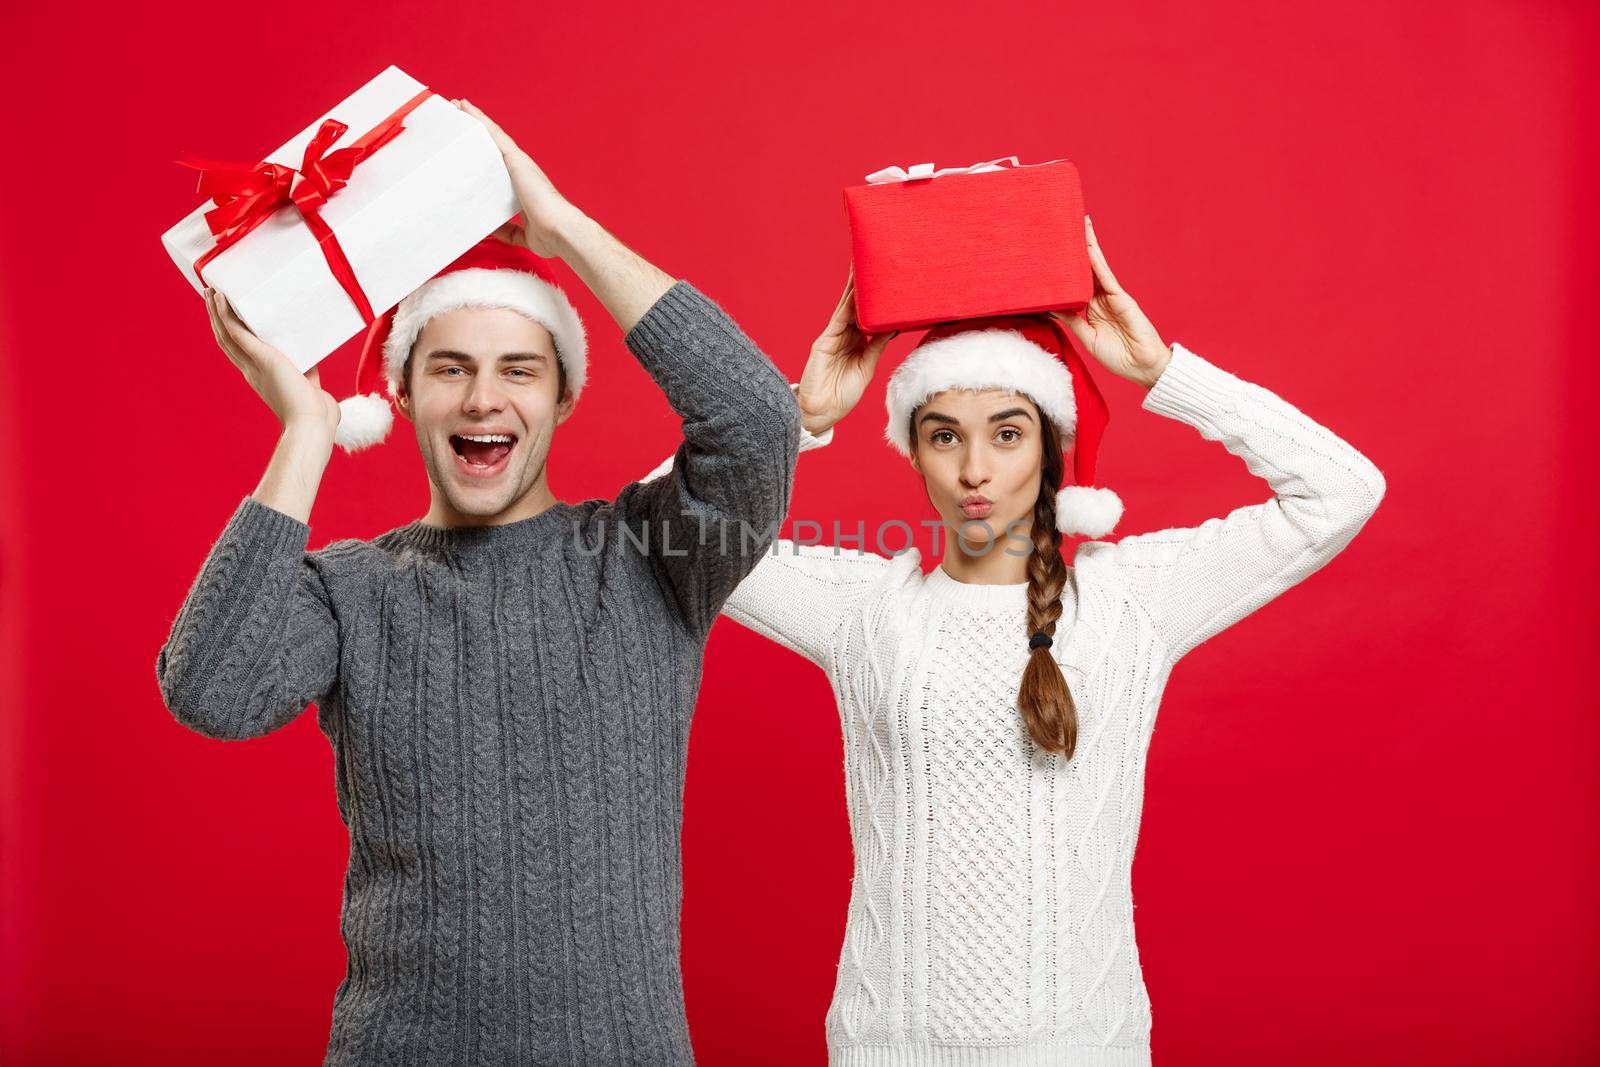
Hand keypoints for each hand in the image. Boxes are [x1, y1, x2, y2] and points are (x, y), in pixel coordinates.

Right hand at [205, 288, 339, 441]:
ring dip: (215, 312)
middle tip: (209, 295)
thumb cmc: (316, 412)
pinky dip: (226, 315)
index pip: (237, 351)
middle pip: (225, 339)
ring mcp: (253, 365)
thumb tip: (312, 364)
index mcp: (259, 376)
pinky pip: (237, 333)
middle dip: (216, 318)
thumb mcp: (308, 384)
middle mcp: (251, 370)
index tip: (223, 315)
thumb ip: (307, 372)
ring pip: (225, 334)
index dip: (228, 332)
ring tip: (210, 291)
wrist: (314, 423)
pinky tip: (221, 299)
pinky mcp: (263, 359)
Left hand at [453, 99, 589, 258]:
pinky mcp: (516, 159)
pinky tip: (465, 107)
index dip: (486, 151)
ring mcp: (519, 163)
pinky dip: (479, 118)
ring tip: (456, 106)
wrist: (562, 232)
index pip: (500, 164)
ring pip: (492, 133)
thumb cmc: (550, 235)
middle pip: (494, 144)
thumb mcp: (522, 234)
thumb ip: (508, 231)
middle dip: (478, 129)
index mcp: (524, 186)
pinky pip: (493, 133)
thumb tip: (491, 230)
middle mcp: (522, 170)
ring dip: (475, 118)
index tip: (471, 144)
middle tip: (459, 117)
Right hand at [796, 271, 894, 434]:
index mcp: (856, 342)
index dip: (875, 299)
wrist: (822, 412)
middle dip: (863, 285)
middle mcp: (844, 335)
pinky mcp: (824, 342)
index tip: (886, 282)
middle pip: (856, 305)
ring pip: (846, 307)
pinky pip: (839, 320)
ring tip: (863, 267)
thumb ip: (877, 346)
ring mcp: (833, 336)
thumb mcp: (867, 367)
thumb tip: (895, 326)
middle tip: (873, 262)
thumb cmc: (842, 395)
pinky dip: (847, 305)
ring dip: (854, 288)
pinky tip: (855, 292)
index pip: (867, 315)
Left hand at [1051, 216, 1170, 387]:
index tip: (1054, 252)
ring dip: (1089, 247)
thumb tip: (1050, 307)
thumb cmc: (1117, 356)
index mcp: (1092, 308)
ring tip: (1079, 226)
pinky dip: (1097, 263)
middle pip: (1086, 268)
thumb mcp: (1087, 338)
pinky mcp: (1122, 298)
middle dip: (1079, 248)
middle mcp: (1101, 298)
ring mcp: (1112, 296)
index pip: (1076, 283)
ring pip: (1097, 267)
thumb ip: (1072, 321)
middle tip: (1067, 225)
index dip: (1067, 267)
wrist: (1141, 366)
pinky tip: (1088, 250)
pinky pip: (1106, 278)